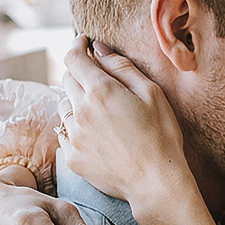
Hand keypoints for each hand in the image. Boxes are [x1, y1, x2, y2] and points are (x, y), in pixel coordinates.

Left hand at [59, 36, 188, 208]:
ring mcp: (73, 136)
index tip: (83, 42)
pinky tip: (97, 134)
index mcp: (100, 91)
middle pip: (66, 79)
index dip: (76, 45)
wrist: (156, 182)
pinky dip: (75, 127)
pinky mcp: (72, 157)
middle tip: (98, 77)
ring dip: (76, 101)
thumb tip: (98, 49)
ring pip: (63, 106)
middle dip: (79, 72)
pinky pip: (65, 133)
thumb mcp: (151, 93)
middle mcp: (80, 111)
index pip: (73, 57)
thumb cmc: (161, 135)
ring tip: (100, 111)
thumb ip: (122, 67)